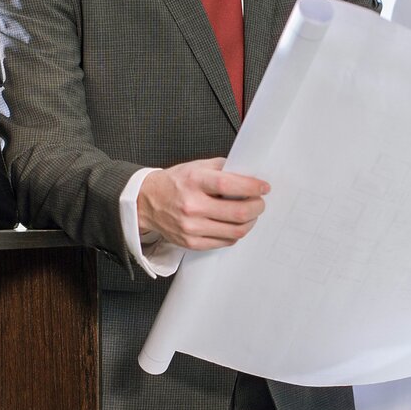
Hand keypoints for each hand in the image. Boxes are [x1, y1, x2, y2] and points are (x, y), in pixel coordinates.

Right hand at [136, 157, 268, 251]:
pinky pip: (225, 242)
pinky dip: (235, 233)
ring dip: (250, 222)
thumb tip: (249, 173)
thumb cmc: (174, 183)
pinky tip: (234, 224)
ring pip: (236, 231)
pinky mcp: (191, 242)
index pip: (230, 185)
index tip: (263, 187)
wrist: (147, 202)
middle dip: (258, 207)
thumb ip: (222, 168)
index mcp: (194, 182)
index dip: (252, 187)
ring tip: (250, 214)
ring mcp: (191, 227)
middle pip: (238, 213)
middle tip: (260, 202)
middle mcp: (192, 206)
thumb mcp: (196, 166)